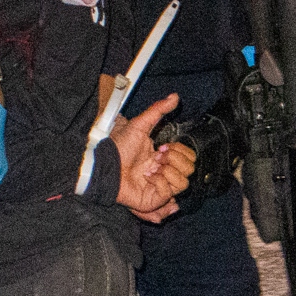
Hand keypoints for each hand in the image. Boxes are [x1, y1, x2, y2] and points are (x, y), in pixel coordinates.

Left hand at [113, 94, 191, 220]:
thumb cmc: (118, 147)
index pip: (189, 157)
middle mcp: (164, 173)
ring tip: (152, 167)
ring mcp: (160, 187)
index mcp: (164, 158)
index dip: (180, 150)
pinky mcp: (154, 199)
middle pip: (190, 169)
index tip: (162, 146)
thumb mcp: (140, 124)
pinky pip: (169, 193)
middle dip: (175, 159)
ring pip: (183, 183)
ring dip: (168, 171)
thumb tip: (175, 96)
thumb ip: (159, 110)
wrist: (105, 164)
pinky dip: (159, 183)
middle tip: (157, 155)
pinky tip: (147, 177)